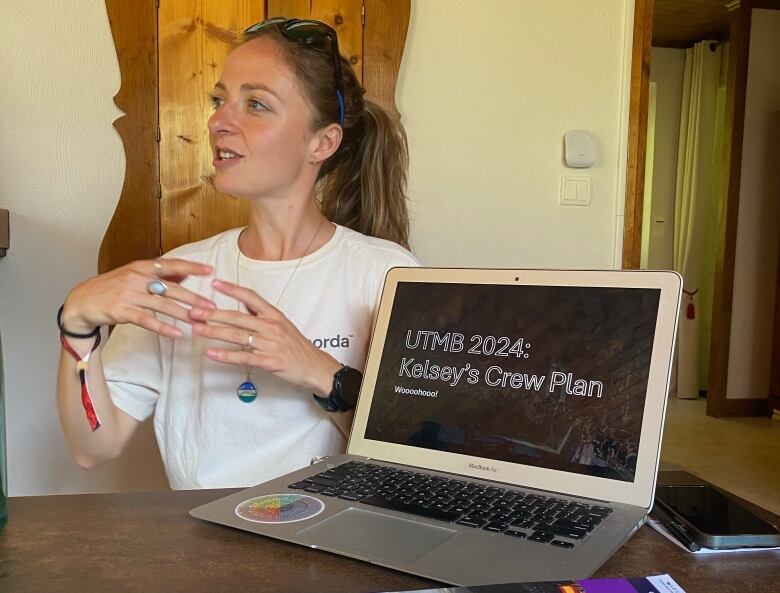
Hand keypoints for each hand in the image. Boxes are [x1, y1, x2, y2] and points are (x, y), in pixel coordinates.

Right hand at [62, 259, 215, 337]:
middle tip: (212, 307)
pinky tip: (175, 333)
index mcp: (141, 267)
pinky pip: (146, 320)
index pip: (170, 265)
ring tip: (199, 321)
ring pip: (162, 305)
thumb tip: (185, 274)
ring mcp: (128, 294)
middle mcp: (136, 278)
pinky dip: (162, 327)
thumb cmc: (111, 288)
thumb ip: (160, 275)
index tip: (210, 271)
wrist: (81, 301)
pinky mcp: (121, 311)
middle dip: (193, 298)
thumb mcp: (134, 275)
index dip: (191, 267)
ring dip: (183, 313)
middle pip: (171, 288)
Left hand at [189, 279, 341, 393]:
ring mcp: (271, 344)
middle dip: (213, 314)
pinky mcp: (270, 361)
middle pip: (238, 317)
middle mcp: (272, 326)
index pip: (251, 297)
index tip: (214, 283)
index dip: (232, 289)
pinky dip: (226, 356)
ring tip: (198, 330)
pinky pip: (244, 357)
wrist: (315, 366)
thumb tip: (243, 305)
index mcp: (274, 315)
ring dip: (215, 332)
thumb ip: (262, 315)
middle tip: (194, 311)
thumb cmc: (297, 346)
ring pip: (238, 336)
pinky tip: (212, 354)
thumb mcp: (282, 324)